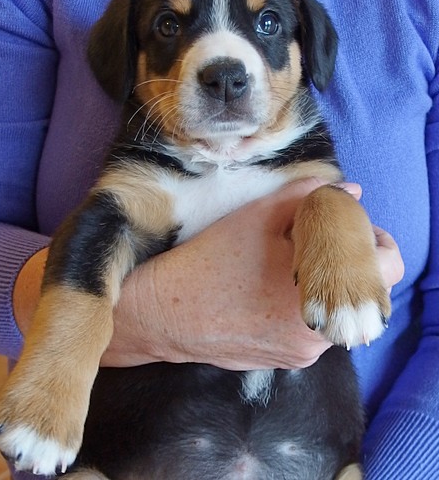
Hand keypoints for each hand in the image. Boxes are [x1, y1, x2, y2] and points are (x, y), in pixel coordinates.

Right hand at [102, 178, 402, 369]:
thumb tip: (350, 191)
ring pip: (335, 309)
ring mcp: (302, 352)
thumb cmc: (209, 260)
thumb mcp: (258, 216)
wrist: (165, 311)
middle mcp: (320, 333)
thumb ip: (310, 197)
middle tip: (315, 238)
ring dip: (323, 283)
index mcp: (321, 294)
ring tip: (286, 263)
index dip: (374, 239)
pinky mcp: (285, 362)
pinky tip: (270, 290)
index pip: (387, 268)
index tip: (350, 226)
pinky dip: (303, 306)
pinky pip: (310, 329)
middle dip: (347, 260)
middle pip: (362, 290)